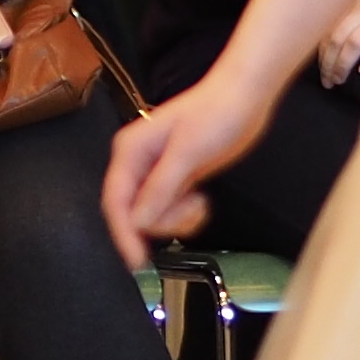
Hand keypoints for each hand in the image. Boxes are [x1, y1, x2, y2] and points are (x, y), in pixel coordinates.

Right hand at [104, 73, 275, 268]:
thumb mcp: (187, 152)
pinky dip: (186, 214)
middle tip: (190, 208)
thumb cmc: (216, 113)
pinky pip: (170, 211)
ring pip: (153, 216)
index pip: (116, 201)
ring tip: (199, 201)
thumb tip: (138, 220)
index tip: (136, 260)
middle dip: (163, 221)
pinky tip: (200, 198)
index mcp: (131, 151)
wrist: (244, 99)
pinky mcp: (174, 179)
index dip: (123, 233)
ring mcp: (156, 173)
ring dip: (177, 218)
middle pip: (134, 213)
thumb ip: (160, 188)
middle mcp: (138, 163)